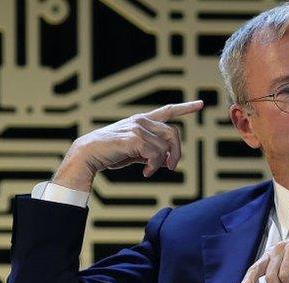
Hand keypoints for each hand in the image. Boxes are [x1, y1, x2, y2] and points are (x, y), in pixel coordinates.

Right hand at [52, 100, 203, 191]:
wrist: (87, 155)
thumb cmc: (109, 154)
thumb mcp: (134, 152)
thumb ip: (150, 151)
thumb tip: (167, 159)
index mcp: (141, 121)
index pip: (167, 110)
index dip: (185, 107)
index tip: (200, 104)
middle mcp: (141, 121)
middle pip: (173, 133)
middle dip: (177, 152)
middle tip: (171, 168)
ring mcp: (138, 128)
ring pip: (165, 147)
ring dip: (160, 164)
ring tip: (149, 171)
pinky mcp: (134, 138)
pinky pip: (156, 154)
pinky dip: (154, 166)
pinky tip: (145, 172)